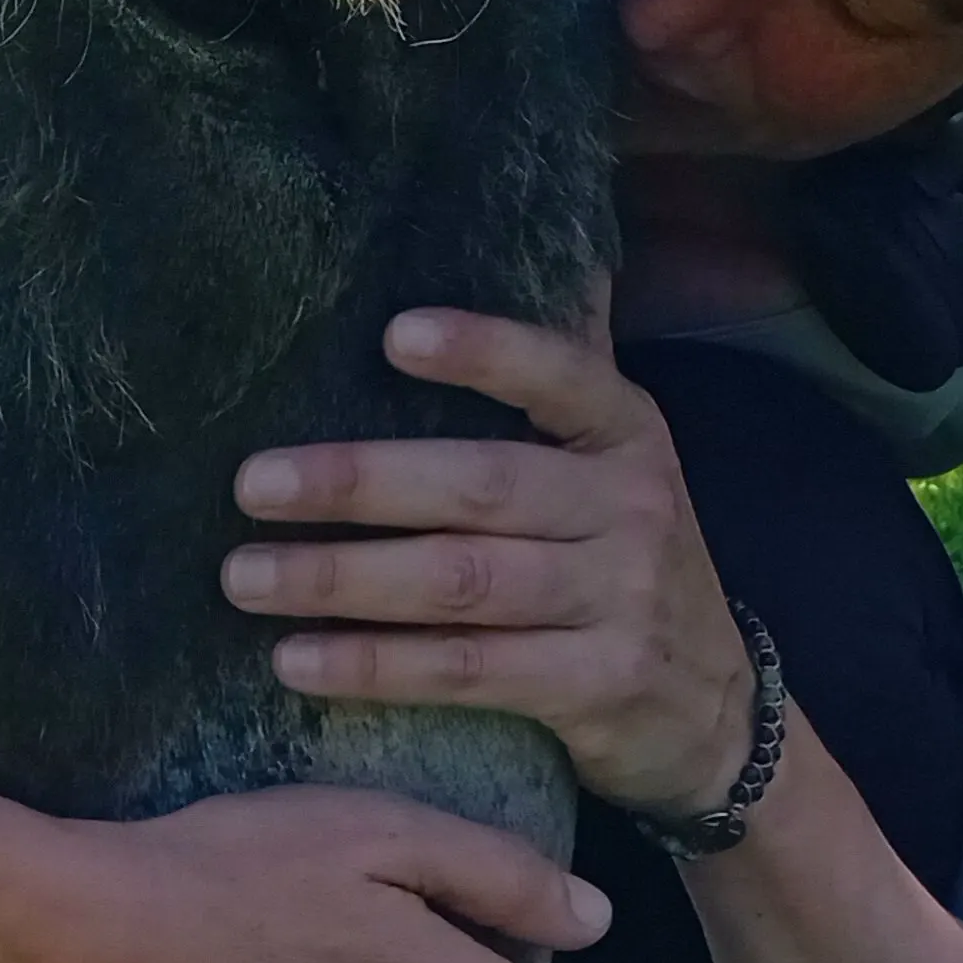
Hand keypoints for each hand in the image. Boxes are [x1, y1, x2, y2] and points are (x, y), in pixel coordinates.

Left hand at [224, 305, 755, 819]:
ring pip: (460, 583)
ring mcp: (620, 600)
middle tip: (252, 483)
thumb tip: (517, 252)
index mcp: (628, 430)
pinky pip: (469, 674)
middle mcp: (630, 506)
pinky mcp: (597, 688)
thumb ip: (556, 377)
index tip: (391, 334)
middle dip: (359, 482)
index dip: (481, 351)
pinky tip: (298, 660)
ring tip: (246, 575)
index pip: (558, 374)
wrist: (716, 710)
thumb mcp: (614, 461)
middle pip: (480, 485)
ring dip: (342, 580)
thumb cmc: (622, 558)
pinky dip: (377, 666)